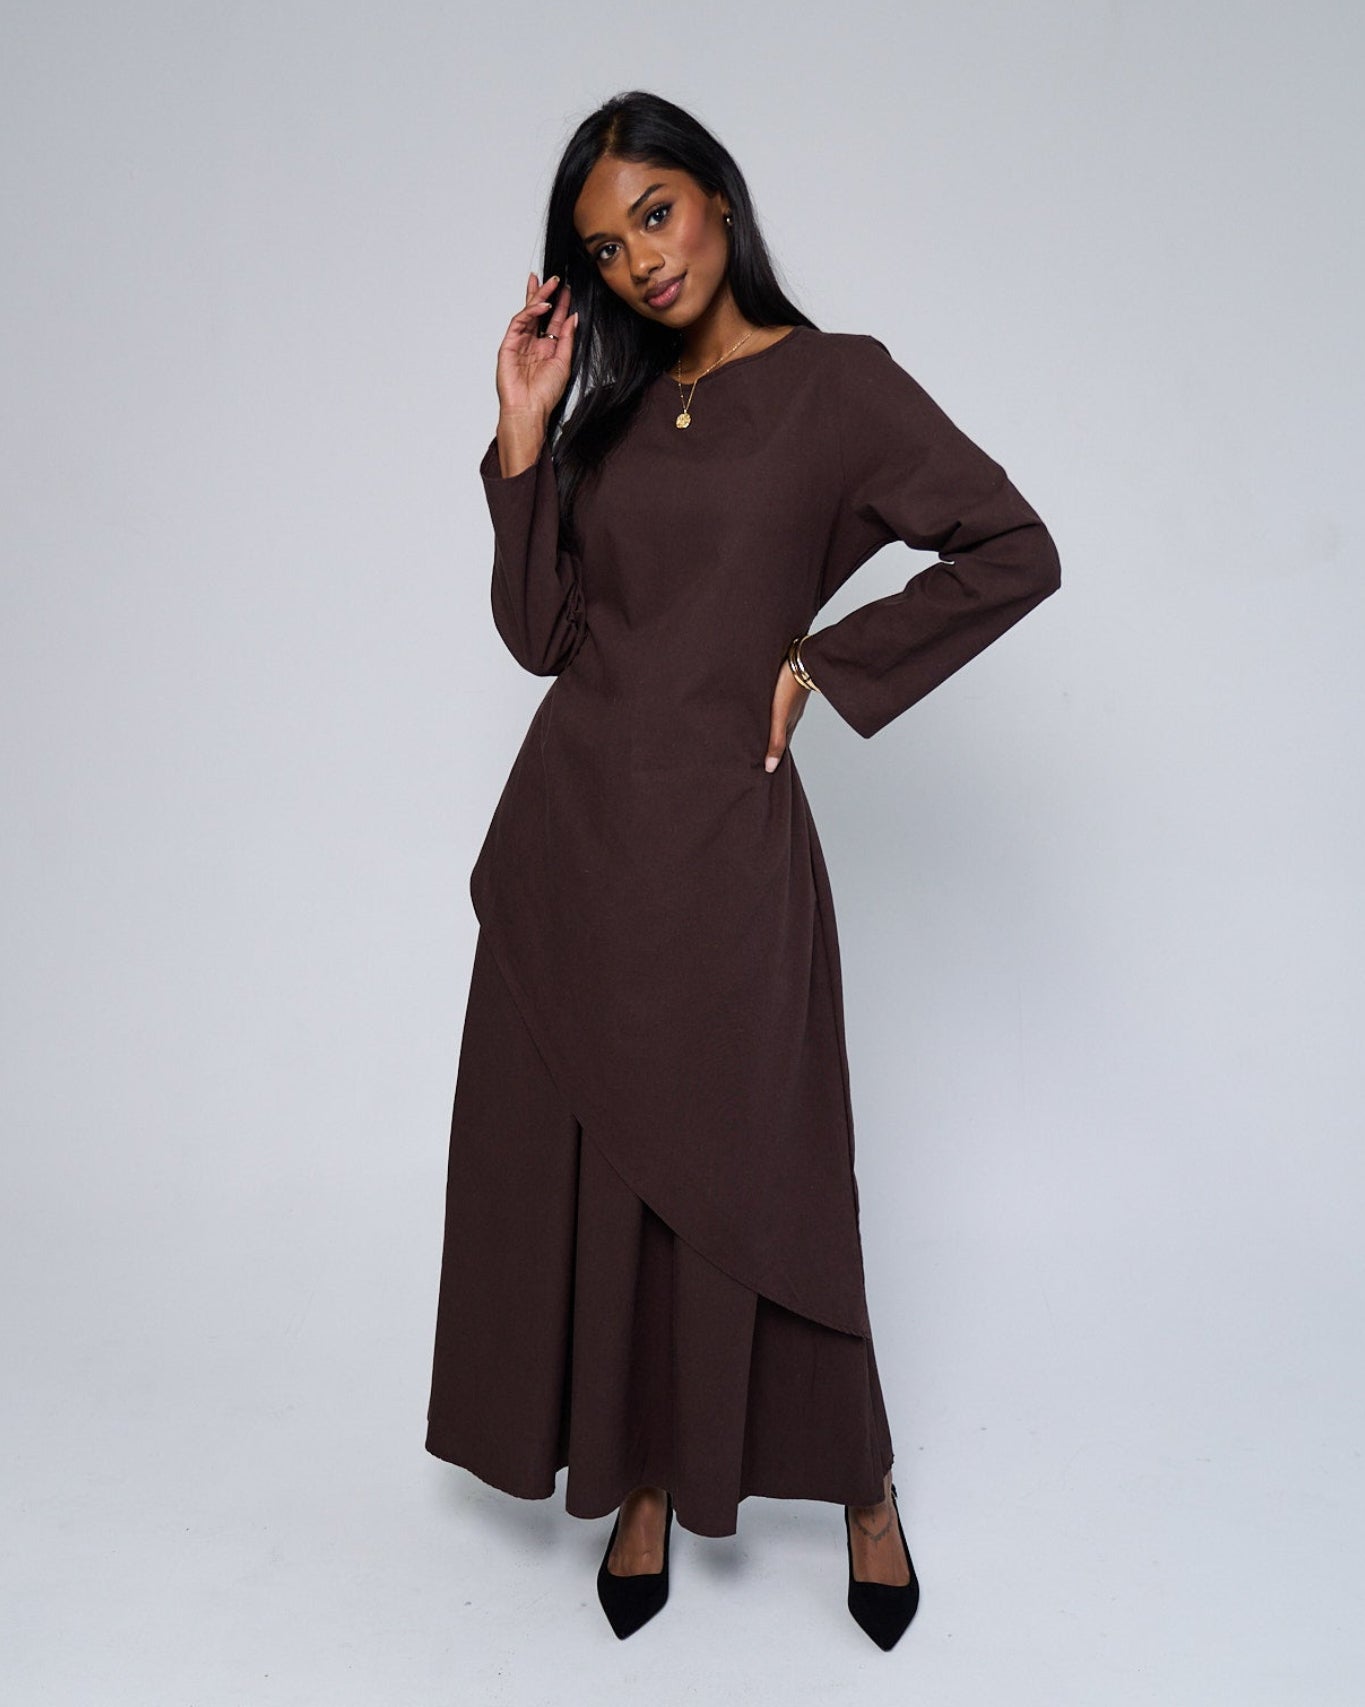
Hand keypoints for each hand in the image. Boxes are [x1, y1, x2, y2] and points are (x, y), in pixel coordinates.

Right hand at [495, 272, 577, 421]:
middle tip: (557, 278)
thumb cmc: (545, 394)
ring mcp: (520, 342)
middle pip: (540, 312)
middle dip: (547, 294)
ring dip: (539, 297)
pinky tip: (542, 306)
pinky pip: (519, 322)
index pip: (555, 320)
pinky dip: (530, 312)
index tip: (568, 289)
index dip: (561, 304)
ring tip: (550, 284)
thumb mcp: (564, 362)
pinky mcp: (508, 344)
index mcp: (547, 348)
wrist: (529, 409)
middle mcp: (533, 343)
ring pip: (529, 312)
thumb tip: (573, 317)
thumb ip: (567, 339)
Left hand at [764, 654, 811, 771]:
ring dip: (770, 729)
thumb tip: (770, 767)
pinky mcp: (786, 689)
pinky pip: (778, 707)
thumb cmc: (788, 687)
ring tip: (759, 735)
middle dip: (770, 745)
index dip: (774, 758)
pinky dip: (771, 714)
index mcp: (789, 724)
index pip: (781, 747)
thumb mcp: (779, 717)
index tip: (765, 771)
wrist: (801, 658)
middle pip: (780, 734)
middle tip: (759, 756)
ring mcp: (790, 702)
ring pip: (779, 720)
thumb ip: (775, 740)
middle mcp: (791, 715)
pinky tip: (765, 710)